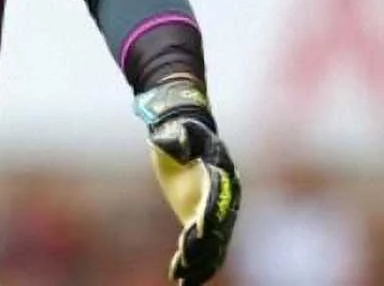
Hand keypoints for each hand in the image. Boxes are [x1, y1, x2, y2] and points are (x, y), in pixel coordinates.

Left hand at [137, 80, 240, 284]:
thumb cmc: (181, 130)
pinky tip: (182, 279)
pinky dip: (195, 262)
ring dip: (199, 262)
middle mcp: (224, 198)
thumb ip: (180, 135)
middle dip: (203, 245)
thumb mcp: (180, 129)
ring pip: (212, 243)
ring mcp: (214, 211)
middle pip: (217, 227)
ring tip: (184, 280)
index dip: (209, 214)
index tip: (199, 228)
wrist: (185, 132)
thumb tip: (176, 137)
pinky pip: (203, 245)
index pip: (217, 199)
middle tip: (186, 258)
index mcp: (222, 176)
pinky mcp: (200, 219)